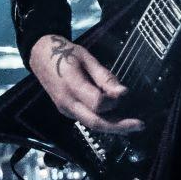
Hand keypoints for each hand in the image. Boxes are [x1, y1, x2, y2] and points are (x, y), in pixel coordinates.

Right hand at [27, 34, 143, 132]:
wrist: (40, 56)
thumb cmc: (64, 52)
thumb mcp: (86, 58)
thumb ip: (104, 77)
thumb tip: (122, 92)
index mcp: (71, 86)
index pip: (97, 104)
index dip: (113, 101)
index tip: (125, 93)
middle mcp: (67, 103)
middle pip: (95, 123)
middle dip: (119, 127)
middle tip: (139, 125)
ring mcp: (65, 109)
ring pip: (91, 124)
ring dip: (112, 126)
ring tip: (132, 124)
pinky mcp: (66, 111)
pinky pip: (86, 120)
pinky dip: (103, 121)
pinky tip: (116, 118)